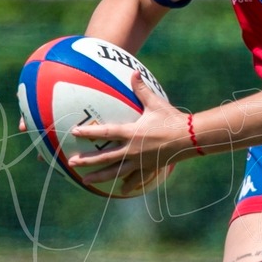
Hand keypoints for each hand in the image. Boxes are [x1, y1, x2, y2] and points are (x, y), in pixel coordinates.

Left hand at [67, 78, 193, 186]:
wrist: (190, 138)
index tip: (74, 133)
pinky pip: (136, 178)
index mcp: (131, 133)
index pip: (106, 132)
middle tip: (72, 163)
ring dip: (100, 177)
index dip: (89, 132)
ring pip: (116, 172)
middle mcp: (132, 149)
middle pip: (105, 158)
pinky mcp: (150, 168)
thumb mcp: (155, 103)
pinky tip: (121, 190)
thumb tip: (134, 72)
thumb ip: (141, 89)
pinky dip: (129, 184)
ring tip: (86, 181)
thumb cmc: (172, 119)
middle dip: (88, 160)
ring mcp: (140, 161)